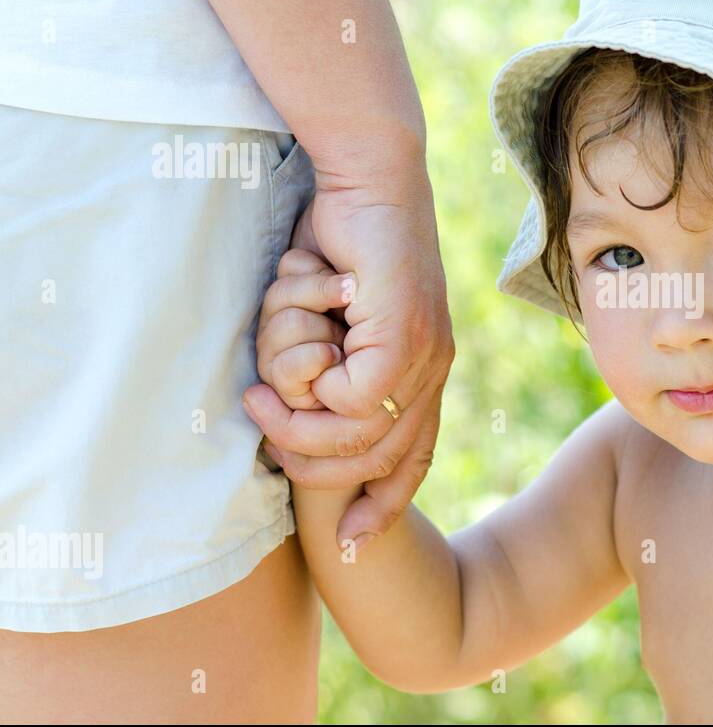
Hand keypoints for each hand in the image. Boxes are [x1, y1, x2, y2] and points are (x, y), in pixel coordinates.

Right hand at [243, 160, 453, 547]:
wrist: (368, 181)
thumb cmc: (341, 245)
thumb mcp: (334, 318)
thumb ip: (331, 364)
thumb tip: (308, 410)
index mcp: (426, 368)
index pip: (416, 455)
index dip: (386, 503)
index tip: (353, 545)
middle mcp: (435, 367)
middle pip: (386, 459)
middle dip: (316, 464)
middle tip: (267, 434)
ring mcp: (426, 352)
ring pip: (365, 435)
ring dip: (303, 426)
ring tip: (263, 398)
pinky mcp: (402, 334)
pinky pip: (352, 398)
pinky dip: (311, 387)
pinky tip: (287, 363)